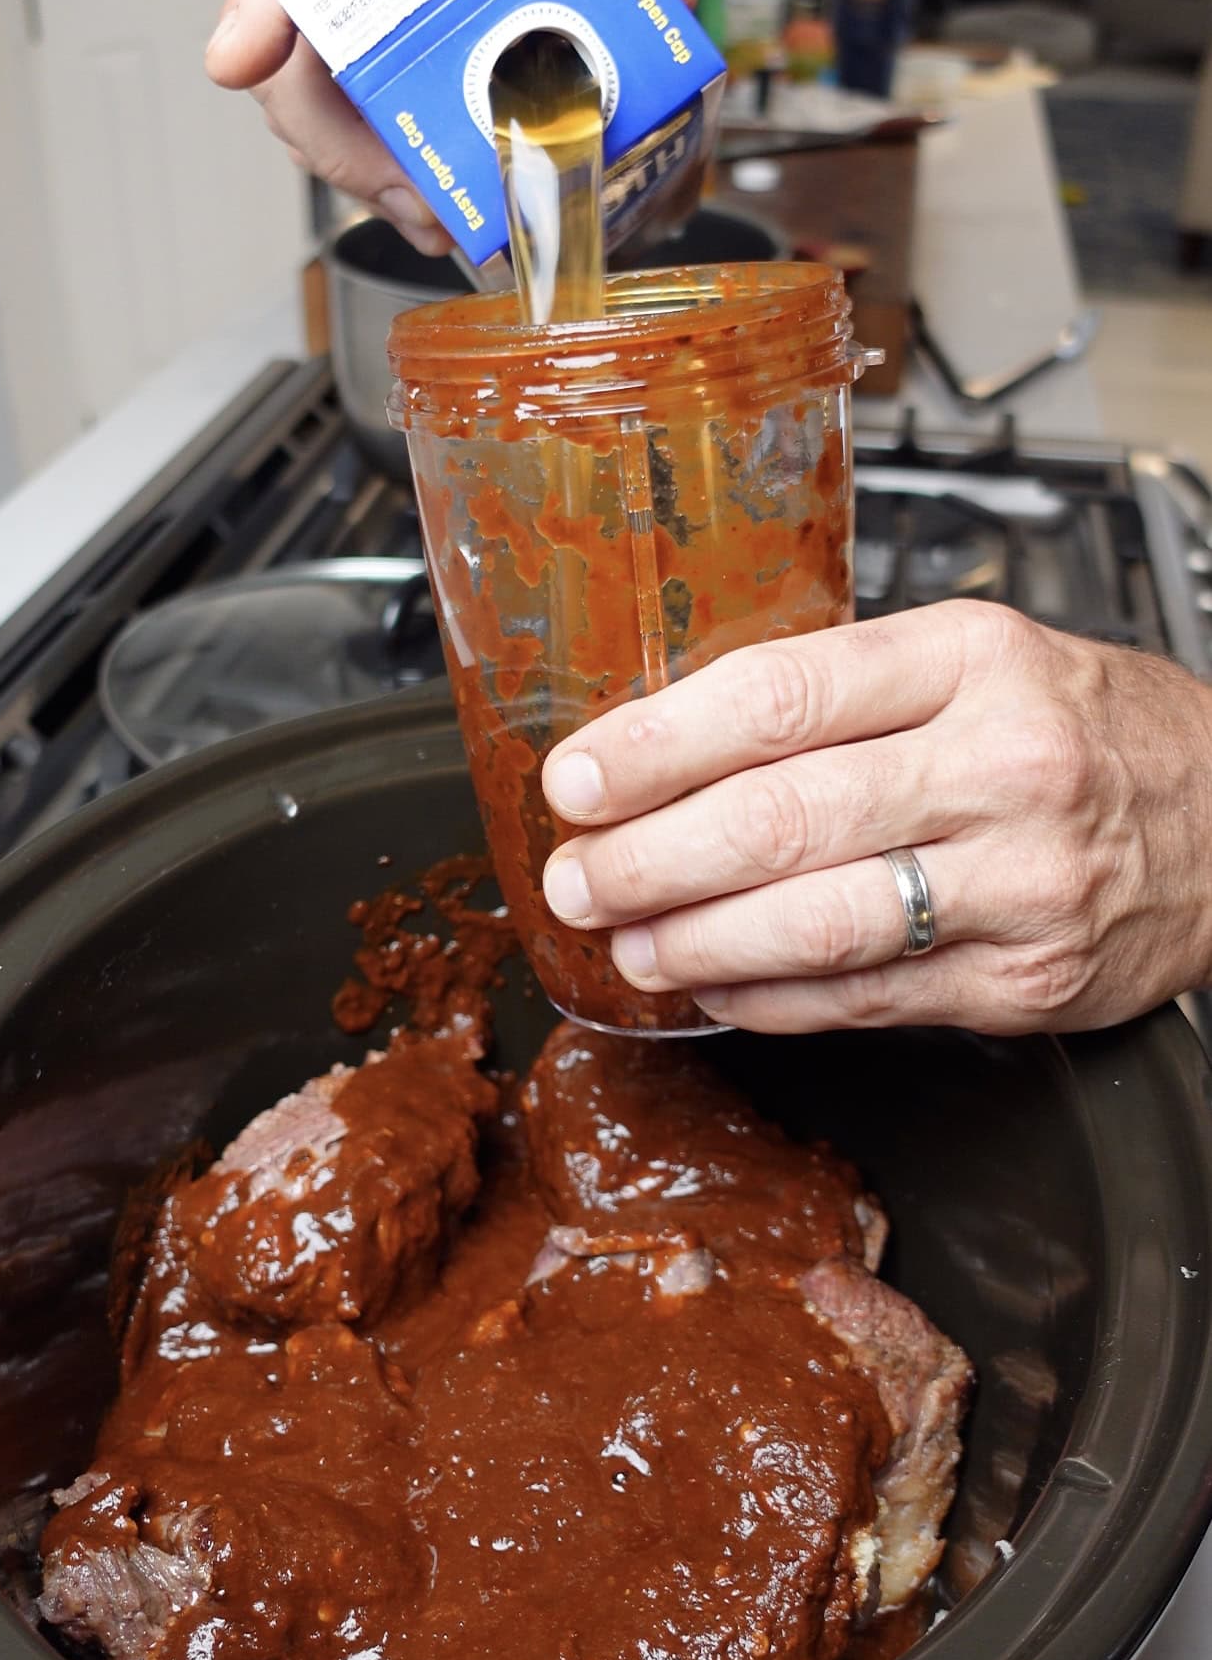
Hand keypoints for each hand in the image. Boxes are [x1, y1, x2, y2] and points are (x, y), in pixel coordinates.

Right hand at [204, 0, 690, 250]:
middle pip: (293, 42)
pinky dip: (379, 164)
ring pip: (308, 94)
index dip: (267, 0)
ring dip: (364, 170)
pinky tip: (430, 192)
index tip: (243, 60)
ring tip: (436, 212)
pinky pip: (336, 109)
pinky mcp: (347, 28)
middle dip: (342, 141)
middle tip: (412, 193)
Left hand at [539, 601, 1211, 1034]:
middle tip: (574, 878)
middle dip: (648, 858)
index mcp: (971, 659)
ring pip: (816, 923)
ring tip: (626, 943)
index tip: (577, 778)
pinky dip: (769, 999)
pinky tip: (713, 985)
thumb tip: (669, 746)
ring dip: (693, 941)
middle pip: (781, 818)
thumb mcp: (979, 662)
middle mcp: (1000, 764)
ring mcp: (1018, 882)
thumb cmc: (1085, 730)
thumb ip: (843, 696)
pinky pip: (865, 1000)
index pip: (779, 697)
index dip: (656, 746)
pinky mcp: (1026, 982)